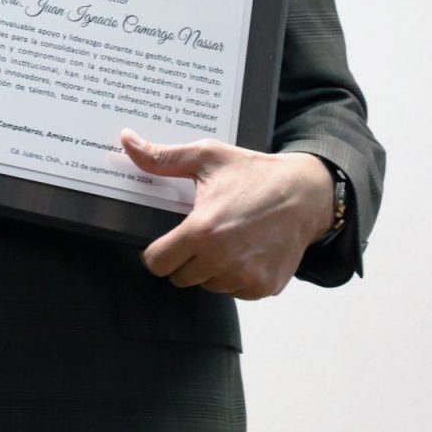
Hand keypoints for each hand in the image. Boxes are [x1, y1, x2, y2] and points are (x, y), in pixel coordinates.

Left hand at [121, 132, 333, 299]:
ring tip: (225, 239)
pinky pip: (234, 291)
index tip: (165, 241)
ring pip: (207, 285)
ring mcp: (245, 277)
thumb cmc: (254, 173)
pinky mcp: (264, 287)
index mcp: (202, 232)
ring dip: (210, 269)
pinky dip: (235, 276)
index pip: (157, 263)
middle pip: (180, 278)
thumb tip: (126, 140)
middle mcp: (222, 260)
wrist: (305, 193)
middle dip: (183, 259)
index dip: (156, 252)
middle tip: (199, 235)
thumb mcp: (207, 158)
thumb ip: (162, 157)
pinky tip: (244, 251)